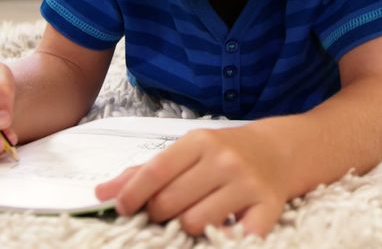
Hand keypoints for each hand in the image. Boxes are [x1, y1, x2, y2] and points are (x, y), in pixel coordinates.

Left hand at [94, 126, 289, 236]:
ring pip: (195, 223)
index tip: (123, 208)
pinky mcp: (268, 207)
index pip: (156, 171)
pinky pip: (235, 237)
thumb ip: (145, 171)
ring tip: (193, 216)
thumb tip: (101, 193)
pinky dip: (223, 240)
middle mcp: (224, 161)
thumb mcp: (187, 151)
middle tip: (165, 212)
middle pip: (170, 202)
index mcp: (200, 142)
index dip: (133, 194)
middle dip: (158, 214)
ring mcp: (247, 184)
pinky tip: (221, 228)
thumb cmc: (225, 153)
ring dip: (187, 227)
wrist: (280, 151)